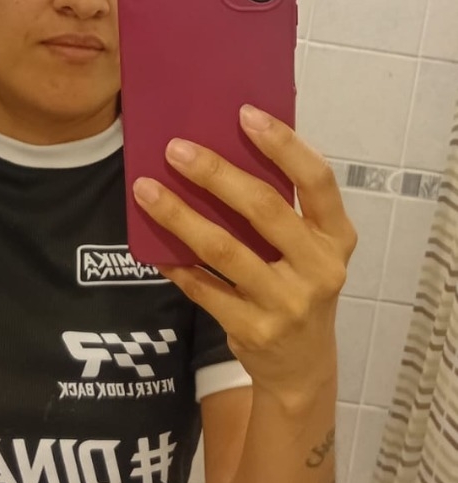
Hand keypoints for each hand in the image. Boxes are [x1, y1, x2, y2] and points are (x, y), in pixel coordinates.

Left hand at [133, 104, 357, 410]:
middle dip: (215, 174)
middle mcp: (319, 268)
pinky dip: (174, 263)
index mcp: (336, 236)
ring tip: (146, 189)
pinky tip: (151, 244)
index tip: (245, 114)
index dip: (284, 145)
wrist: (302, 368)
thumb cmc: (298, 283)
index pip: (317, 180)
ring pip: (224, 250)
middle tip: (175, 149)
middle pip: (264, 209)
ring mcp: (287, 303)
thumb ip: (282, 206)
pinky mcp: (254, 330)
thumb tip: (222, 144)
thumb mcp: (309, 247)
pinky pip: (203, 288)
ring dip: (180, 216)